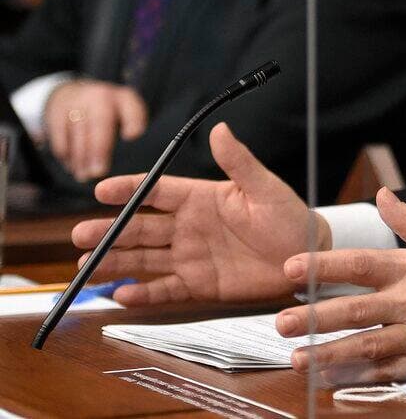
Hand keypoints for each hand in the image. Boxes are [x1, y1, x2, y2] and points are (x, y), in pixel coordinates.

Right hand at [43, 79, 147, 180]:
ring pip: (78, 133)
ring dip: (81, 158)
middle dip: (98, 149)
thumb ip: (133, 123)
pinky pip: (60, 138)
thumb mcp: (125, 109)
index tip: (133, 136)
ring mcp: (76, 105)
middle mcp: (99, 98)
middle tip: (98, 172)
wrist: (72, 93)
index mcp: (122, 99)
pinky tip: (72, 167)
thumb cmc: (106, 109)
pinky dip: (66, 155)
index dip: (133, 121)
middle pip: (99, 122)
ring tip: (85, 176)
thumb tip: (133, 137)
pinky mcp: (56, 115)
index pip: (131, 108)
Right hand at [71, 122, 323, 304]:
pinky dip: (143, 294)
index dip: (129, 189)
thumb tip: (220, 129)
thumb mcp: (265, 188)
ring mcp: (191, 256)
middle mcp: (189, 227)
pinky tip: (120, 295)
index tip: (101, 190)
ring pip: (144, 259)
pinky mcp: (199, 284)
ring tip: (85, 267)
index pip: (157, 191)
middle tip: (80, 235)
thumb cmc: (290, 217)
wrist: (306, 257)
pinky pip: (165, 289)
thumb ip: (239, 162)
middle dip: (109, 231)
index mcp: (202, 198)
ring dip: (115, 262)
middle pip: (140, 227)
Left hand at [275, 188, 405, 384]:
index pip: (360, 264)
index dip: (324, 265)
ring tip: (297, 359)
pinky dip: (359, 378)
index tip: (290, 268)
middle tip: (281, 322)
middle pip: (355, 310)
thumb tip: (382, 194)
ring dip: (330, 353)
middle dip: (315, 317)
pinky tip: (333, 381)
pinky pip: (388, 373)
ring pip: (367, 346)